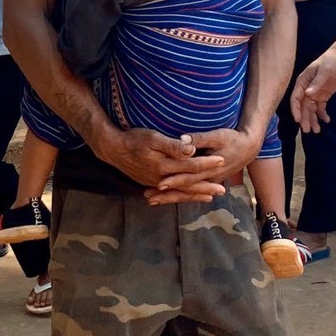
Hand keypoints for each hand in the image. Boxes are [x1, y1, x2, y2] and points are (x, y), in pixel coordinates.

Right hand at [95, 127, 219, 197]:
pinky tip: (186, 196)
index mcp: (164, 166)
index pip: (191, 165)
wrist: (113, 149)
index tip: (222, 160)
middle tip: (222, 190)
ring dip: (194, 194)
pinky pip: (170, 193)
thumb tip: (191, 150)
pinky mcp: (151, 182)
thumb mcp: (152, 137)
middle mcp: (162, 178)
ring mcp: (156, 182)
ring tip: (209, 197)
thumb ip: (172, 145)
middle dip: (205, 187)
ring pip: (179, 191)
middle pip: (188, 184)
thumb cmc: (133, 139)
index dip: (207, 163)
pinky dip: (181, 195)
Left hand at [144, 127, 262, 204]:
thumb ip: (199, 138)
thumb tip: (182, 139)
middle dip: (167, 194)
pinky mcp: (208, 180)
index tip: (159, 184)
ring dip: (170, 197)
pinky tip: (168, 197)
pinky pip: (191, 191)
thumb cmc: (232, 139)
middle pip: (185, 189)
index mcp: (209, 169)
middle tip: (149, 198)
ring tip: (153, 200)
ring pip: (187, 193)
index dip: (174, 181)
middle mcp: (208, 179)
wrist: (249, 147)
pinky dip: (179, 194)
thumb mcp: (217, 136)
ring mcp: (209, 181)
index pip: (188, 177)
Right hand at [291, 49, 335, 133]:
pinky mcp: (323, 96)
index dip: (296, 109)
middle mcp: (306, 90)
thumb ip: (317, 83)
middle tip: (307, 130)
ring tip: (317, 131)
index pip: (296, 98)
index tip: (297, 119)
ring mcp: (314, 94)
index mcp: (302, 82)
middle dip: (304, 118)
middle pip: (303, 106)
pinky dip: (322, 114)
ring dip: (312, 119)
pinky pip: (320, 108)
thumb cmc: (329, 62)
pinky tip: (326, 120)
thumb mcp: (324, 72)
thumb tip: (308, 94)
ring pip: (311, 109)